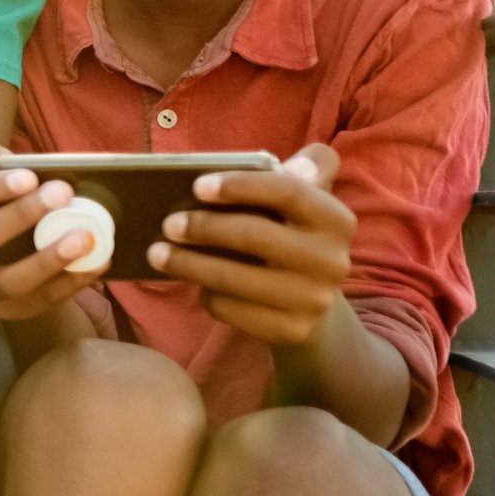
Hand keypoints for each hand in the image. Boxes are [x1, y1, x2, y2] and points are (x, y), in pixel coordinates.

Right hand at [0, 126, 91, 324]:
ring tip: (86, 237)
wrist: (7, 264)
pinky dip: (72, 282)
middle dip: (22, 216)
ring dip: (49, 258)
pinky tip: (97, 261)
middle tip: (63, 193)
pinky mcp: (8, 312)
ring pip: (10, 281)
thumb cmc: (3, 212)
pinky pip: (41, 301)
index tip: (29, 176)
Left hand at [156, 143, 354, 345]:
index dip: (241, 185)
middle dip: (204, 227)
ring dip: (188, 264)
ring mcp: (314, 300)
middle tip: (168, 224)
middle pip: (255, 236)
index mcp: (336, 219)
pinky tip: (195, 283)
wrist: (313, 301)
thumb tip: (294, 164)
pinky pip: (232, 309)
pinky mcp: (292, 330)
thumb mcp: (304, 201)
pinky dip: (207, 294)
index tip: (197, 185)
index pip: (290, 191)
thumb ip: (303, 172)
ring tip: (158, 253)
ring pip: (236, 279)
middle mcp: (333, 260)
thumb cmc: (292, 236)